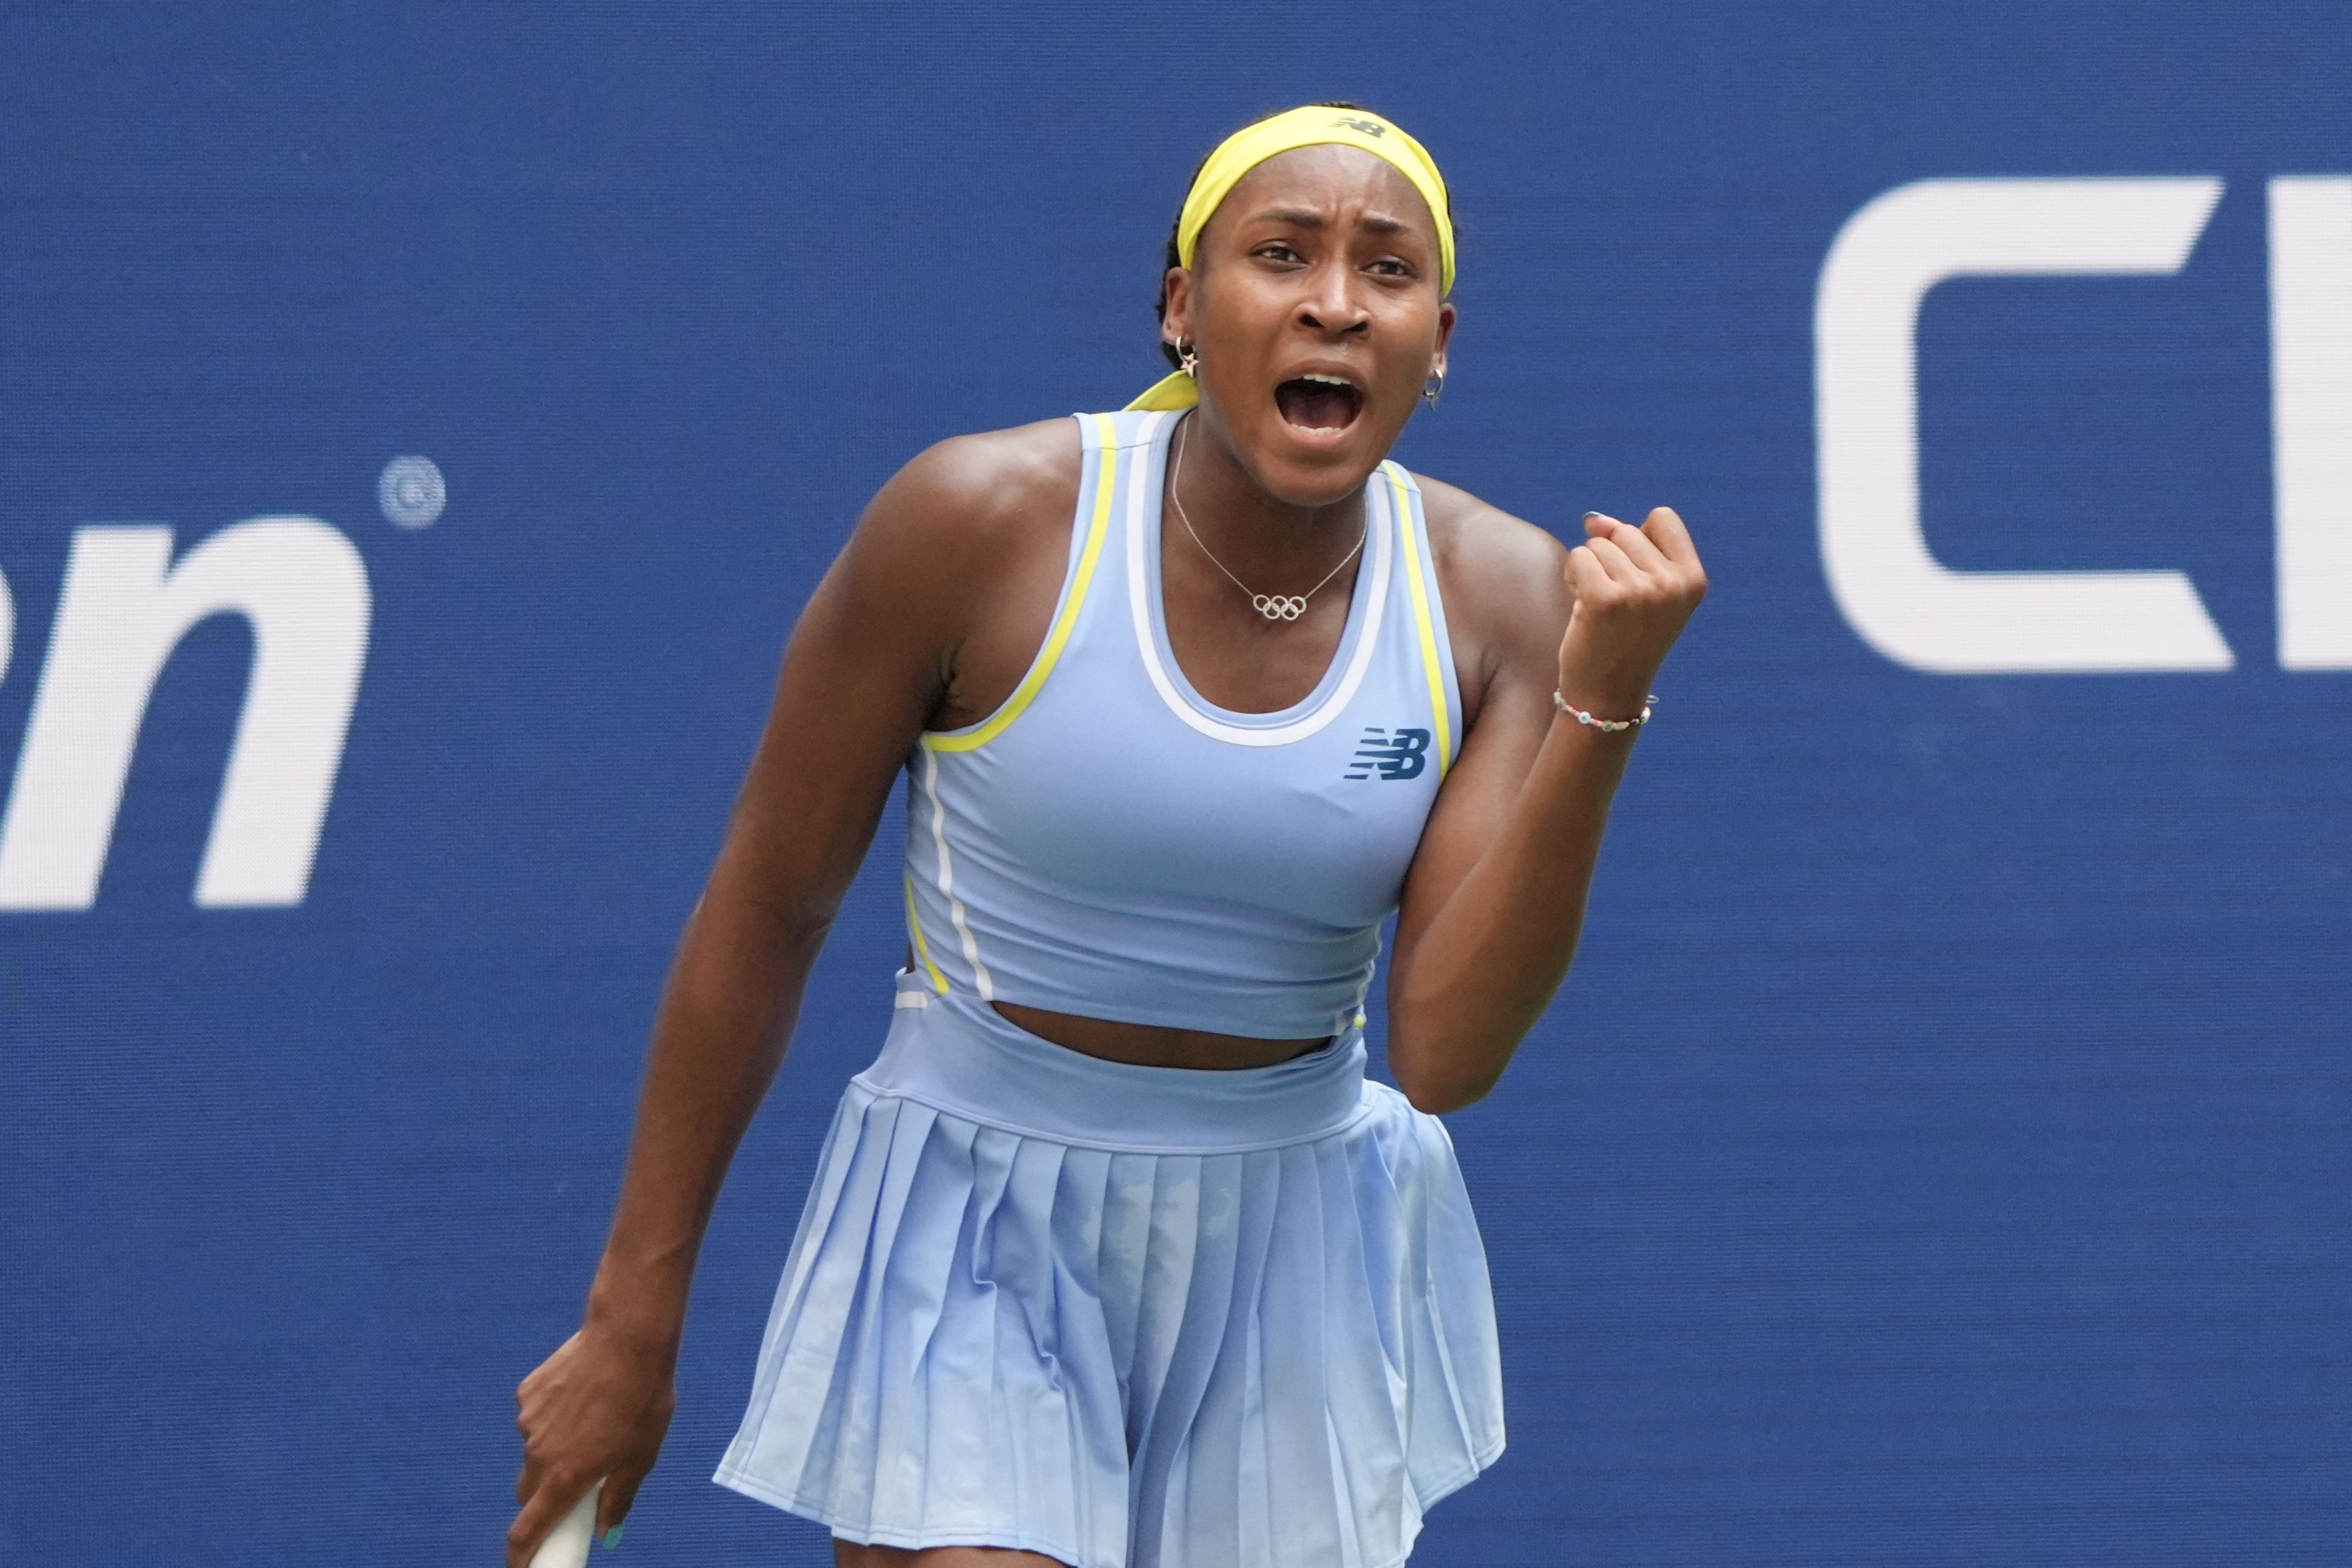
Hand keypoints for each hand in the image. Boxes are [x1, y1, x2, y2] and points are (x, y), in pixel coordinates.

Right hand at [508, 1324, 677, 1565]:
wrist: (628, 1340)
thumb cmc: (643, 1402)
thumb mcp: (641, 1457)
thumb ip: (618, 1498)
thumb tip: (604, 1530)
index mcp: (564, 1479)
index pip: (527, 1532)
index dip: (520, 1556)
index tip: (523, 1566)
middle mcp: (538, 1454)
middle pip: (529, 1492)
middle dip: (547, 1496)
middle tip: (579, 1481)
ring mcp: (529, 1422)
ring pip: (535, 1450)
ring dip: (556, 1449)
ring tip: (596, 1420)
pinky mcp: (528, 1393)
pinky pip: (537, 1416)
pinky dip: (554, 1417)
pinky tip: (584, 1395)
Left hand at [1556, 507, 1706, 718]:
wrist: (1607, 696)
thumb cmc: (1623, 640)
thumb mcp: (1643, 591)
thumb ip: (1629, 547)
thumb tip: (1593, 519)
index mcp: (1693, 580)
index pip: (1662, 518)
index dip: (1637, 538)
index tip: (1634, 576)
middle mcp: (1672, 585)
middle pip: (1625, 532)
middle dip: (1609, 559)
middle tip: (1615, 604)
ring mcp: (1641, 592)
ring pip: (1598, 545)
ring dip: (1588, 571)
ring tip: (1600, 609)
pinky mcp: (1606, 600)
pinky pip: (1578, 558)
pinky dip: (1572, 577)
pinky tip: (1582, 606)